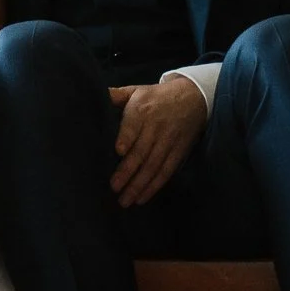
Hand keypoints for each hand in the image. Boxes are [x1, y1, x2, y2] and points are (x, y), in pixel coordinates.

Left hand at [109, 78, 206, 207]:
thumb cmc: (156, 96)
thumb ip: (116, 95)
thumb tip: (95, 96)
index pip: (134, 125)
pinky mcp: (178, 152)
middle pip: (141, 151)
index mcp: (142, 110)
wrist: (193, 97)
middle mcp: (156, 127)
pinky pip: (166, 171)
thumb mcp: (136, 90)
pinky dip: (154, 186)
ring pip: (153, 165)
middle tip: (114, 187)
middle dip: (128, 171)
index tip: (118, 151)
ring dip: (139, 184)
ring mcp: (168, 141)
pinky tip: (142, 198)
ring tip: (125, 200)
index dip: (127, 138)